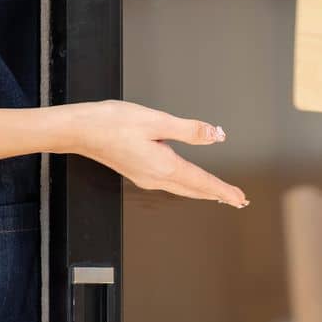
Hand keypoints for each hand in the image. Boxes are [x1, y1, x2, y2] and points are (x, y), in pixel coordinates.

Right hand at [67, 100, 248, 207]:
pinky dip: (185, 184)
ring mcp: (145, 176)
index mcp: (164, 166)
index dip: (223, 190)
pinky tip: (186, 180)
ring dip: (201, 191)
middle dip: (216, 194)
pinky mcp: (137, 171)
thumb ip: (189, 130)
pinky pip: (169, 183)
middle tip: (236, 200)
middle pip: (193, 189)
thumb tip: (216, 135)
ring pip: (181, 188)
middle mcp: (155, 177)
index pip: (201, 182)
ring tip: (217, 193)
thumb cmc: (113, 123)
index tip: (240, 197)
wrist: (81, 130)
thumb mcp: (156, 121)